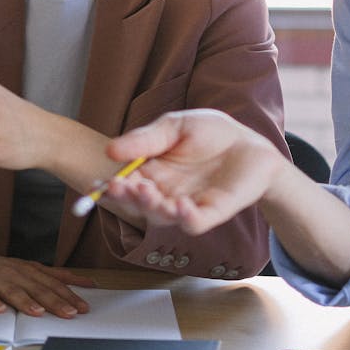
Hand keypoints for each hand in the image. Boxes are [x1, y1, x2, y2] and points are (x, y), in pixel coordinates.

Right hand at [0, 236, 96, 316]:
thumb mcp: (23, 268)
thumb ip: (48, 276)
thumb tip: (77, 283)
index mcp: (27, 270)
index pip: (53, 282)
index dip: (70, 293)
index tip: (86, 305)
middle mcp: (14, 273)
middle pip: (38, 288)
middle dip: (56, 301)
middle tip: (72, 313)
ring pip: (13, 291)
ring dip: (26, 301)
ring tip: (39, 312)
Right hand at [102, 109, 290, 234]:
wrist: (251, 143)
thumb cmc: (211, 134)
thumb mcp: (174, 127)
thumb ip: (146, 139)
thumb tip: (110, 150)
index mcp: (152, 173)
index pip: (125, 185)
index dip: (110, 188)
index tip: (97, 183)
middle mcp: (165, 194)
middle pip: (139, 204)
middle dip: (126, 197)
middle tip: (118, 186)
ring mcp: (188, 205)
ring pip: (162, 217)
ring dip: (151, 207)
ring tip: (145, 191)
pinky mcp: (212, 212)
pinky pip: (194, 222)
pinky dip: (185, 217)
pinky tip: (180, 205)